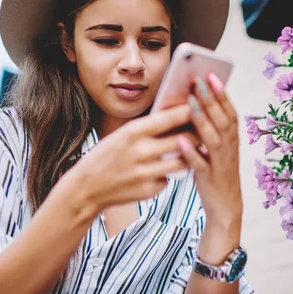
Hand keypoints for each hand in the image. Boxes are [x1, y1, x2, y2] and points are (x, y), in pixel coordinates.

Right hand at [60, 104, 196, 212]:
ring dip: (190, 155)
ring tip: (193, 149)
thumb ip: (148, 128)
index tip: (202, 104)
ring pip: (183, 161)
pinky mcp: (149, 190)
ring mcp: (146, 173)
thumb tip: (177, 115)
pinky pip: (170, 178)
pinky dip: (169, 173)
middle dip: (198, 133)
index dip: (190, 110)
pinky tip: (163, 170)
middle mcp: (141, 151)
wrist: (86, 188)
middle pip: (184, 139)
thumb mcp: (122, 135)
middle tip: (206, 128)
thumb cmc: (106, 156)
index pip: (170, 117)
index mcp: (133, 132)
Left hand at [177, 73, 242, 228]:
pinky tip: (181, 140)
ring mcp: (220, 164)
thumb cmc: (217, 172)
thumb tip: (194, 103)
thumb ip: (210, 129)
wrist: (226, 207)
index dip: (222, 93)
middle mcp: (229, 149)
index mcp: (232, 140)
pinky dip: (192, 152)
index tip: (212, 75)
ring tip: (190, 102)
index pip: (229, 112)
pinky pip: (200, 164)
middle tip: (198, 79)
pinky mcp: (209, 179)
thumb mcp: (218, 149)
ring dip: (202, 119)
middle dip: (211, 99)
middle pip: (222, 120)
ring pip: (213, 138)